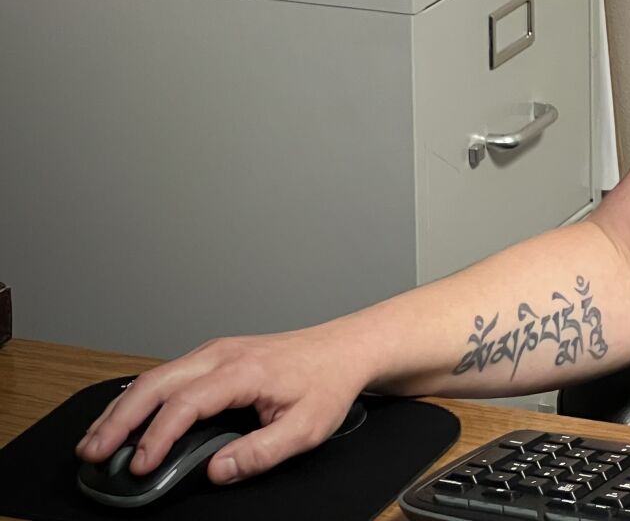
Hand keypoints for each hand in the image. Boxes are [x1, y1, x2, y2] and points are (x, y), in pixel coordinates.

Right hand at [74, 322, 371, 485]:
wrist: (345, 349)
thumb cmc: (328, 384)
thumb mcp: (307, 428)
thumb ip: (260, 453)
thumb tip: (216, 470)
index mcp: (244, 370)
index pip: (186, 404)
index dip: (157, 437)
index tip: (141, 466)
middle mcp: (223, 354)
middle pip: (156, 383)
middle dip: (118, 419)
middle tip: (92, 452)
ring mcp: (215, 351)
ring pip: (155, 376)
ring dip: (121, 408)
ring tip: (94, 440)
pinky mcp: (213, 356)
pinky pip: (167, 374)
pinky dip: (138, 398)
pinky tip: (123, 418)